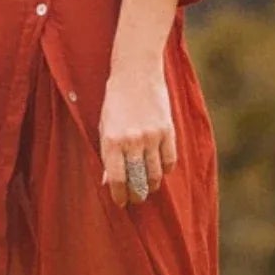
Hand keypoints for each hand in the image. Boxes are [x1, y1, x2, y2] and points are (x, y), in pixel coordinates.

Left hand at [99, 60, 176, 206]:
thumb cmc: (116, 100)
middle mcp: (132, 141)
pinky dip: (166, 169)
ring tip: (149, 186)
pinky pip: (170, 160)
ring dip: (152, 184)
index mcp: (112, 140)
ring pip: (156, 174)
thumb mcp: (104, 126)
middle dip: (137, 194)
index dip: (119, 195)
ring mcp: (152, 136)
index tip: (121, 202)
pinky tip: (161, 170)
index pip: (117, 179)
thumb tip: (110, 181)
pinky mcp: (167, 130)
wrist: (136, 72)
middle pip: (138, 180)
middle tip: (136, 198)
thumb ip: (108, 154)